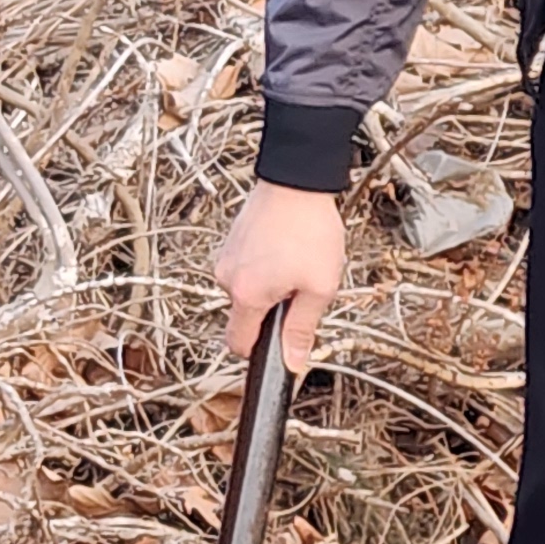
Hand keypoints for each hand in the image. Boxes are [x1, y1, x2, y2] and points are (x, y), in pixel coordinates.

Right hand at [217, 181, 345, 373]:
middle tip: (301, 291)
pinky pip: (244, 270)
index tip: (280, 345)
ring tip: (296, 264)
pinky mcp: (230, 243)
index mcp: (247, 295)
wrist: (295, 181)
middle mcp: (227, 277)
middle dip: (272, 313)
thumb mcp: (319, 287)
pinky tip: (285, 250)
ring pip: (246, 292)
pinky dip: (263, 269)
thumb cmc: (308, 229)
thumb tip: (293, 362)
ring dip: (268, 288)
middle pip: (245, 316)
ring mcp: (225, 258)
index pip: (239, 344)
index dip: (261, 351)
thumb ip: (302, 328)